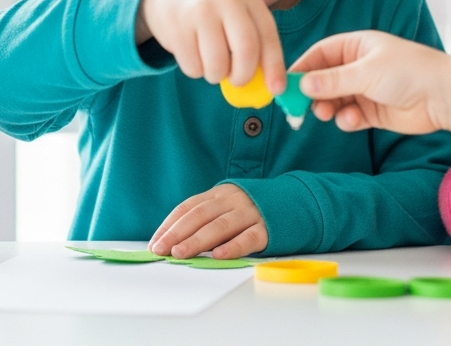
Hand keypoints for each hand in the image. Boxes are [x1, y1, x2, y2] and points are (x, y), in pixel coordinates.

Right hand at [138, 0, 286, 93]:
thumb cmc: (212, 11)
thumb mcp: (236, 14)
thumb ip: (254, 41)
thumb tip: (269, 86)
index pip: (267, 35)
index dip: (274, 66)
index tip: (276, 89)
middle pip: (246, 50)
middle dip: (244, 76)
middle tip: (237, 81)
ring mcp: (199, 12)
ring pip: (218, 65)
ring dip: (216, 76)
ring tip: (211, 64)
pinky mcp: (177, 28)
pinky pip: (193, 68)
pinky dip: (196, 71)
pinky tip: (192, 54)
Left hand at [148, 184, 266, 259]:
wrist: (296, 202)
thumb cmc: (253, 211)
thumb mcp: (228, 207)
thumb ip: (207, 219)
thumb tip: (175, 242)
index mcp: (219, 194)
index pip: (188, 207)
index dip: (170, 224)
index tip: (155, 242)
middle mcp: (233, 200)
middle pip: (200, 215)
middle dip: (177, 233)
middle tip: (162, 249)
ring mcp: (251, 213)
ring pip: (220, 226)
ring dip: (198, 240)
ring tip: (181, 253)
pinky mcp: (268, 228)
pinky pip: (249, 237)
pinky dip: (233, 246)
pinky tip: (218, 256)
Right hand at [291, 30, 450, 140]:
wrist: (444, 96)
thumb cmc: (409, 72)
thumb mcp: (365, 72)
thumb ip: (331, 80)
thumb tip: (301, 85)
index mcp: (357, 46)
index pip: (320, 54)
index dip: (303, 68)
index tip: (287, 85)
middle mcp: (360, 66)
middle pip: (324, 79)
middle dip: (312, 93)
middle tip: (298, 108)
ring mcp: (367, 90)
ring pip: (335, 100)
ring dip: (328, 108)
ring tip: (327, 114)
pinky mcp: (374, 112)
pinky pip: (350, 116)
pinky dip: (347, 120)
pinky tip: (352, 121)